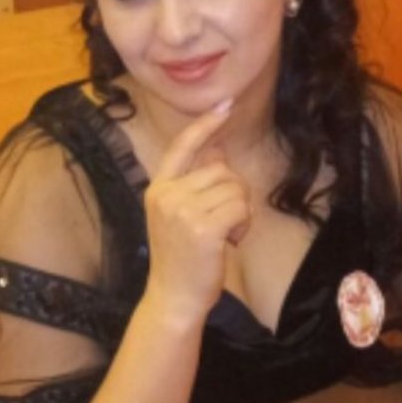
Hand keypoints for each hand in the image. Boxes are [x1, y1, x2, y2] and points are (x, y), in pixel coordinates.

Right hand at [143, 99, 250, 324]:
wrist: (173, 298)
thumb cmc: (182, 258)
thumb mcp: (179, 215)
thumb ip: (195, 183)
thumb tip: (218, 151)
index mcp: (158, 188)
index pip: (183, 146)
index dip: (205, 124)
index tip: (224, 104)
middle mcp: (166, 194)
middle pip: (221, 169)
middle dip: (234, 193)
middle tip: (222, 223)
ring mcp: (182, 210)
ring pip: (235, 188)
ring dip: (240, 211)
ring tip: (224, 234)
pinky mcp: (202, 227)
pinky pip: (240, 207)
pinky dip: (243, 225)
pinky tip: (230, 242)